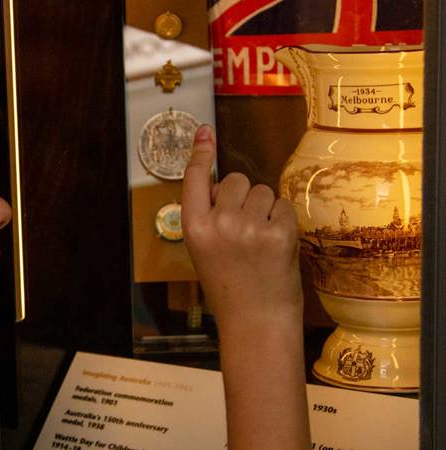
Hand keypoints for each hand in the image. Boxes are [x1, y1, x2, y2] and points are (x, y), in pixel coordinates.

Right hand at [181, 125, 302, 326]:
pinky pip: (283, 207)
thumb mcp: (204, 250)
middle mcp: (218, 224)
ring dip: (265, 208)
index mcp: (193, 228)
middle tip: (244, 228)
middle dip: (243, 196)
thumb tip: (221, 182)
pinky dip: (283, 221)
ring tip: (260, 241)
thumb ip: (209, 216)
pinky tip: (276, 245)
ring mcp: (249, 227)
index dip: (201, 154)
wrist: (255, 321)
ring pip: (262, 191)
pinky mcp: (279, 233)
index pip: (194, 180)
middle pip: (235, 180)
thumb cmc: (229, 287)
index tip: (205, 132)